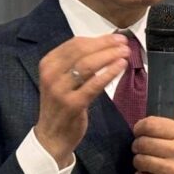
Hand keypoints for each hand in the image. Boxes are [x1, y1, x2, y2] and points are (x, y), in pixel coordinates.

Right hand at [35, 34, 129, 165]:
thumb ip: (76, 64)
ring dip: (109, 56)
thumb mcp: (62, 80)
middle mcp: (51, 74)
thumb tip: (104, 46)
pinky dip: (109, 73)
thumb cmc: (61, 105)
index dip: (98, 39)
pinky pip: (94, 85)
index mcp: (48, 64)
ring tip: (125, 53)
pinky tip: (120, 67)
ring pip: (88, 65)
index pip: (74, 44)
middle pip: (82, 51)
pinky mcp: (73, 104)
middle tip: (124, 43)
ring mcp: (60, 90)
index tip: (115, 38)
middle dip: (106, 44)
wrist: (51, 136)